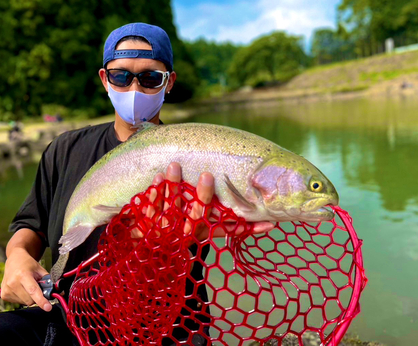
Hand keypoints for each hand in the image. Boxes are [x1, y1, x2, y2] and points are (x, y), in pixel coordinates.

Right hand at [0, 229, 51, 311]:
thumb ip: (48, 281)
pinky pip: (18, 302)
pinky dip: (23, 298)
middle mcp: (13, 283)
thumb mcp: (40, 269)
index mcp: (23, 275)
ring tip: (27, 286)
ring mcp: (7, 290)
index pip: (33, 291)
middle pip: (30, 300)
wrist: (14, 259)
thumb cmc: (28, 264)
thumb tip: (58, 292)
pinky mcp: (4, 295)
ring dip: (29, 297)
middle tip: (37, 288)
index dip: (41, 300)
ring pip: (24, 303)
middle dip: (37, 297)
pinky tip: (21, 289)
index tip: (48, 308)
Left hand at [148, 162, 274, 240]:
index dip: (241, 225)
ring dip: (173, 185)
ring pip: (171, 207)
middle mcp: (186, 233)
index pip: (224, 229)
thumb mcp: (206, 230)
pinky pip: (150, 209)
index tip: (255, 214)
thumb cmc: (184, 233)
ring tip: (174, 164)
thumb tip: (269, 222)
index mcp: (202, 233)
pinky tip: (156, 177)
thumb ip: (231, 224)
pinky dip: (153, 193)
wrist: (148, 253)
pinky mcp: (148, 226)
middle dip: (203, 195)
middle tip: (207, 175)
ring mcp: (166, 230)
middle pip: (197, 214)